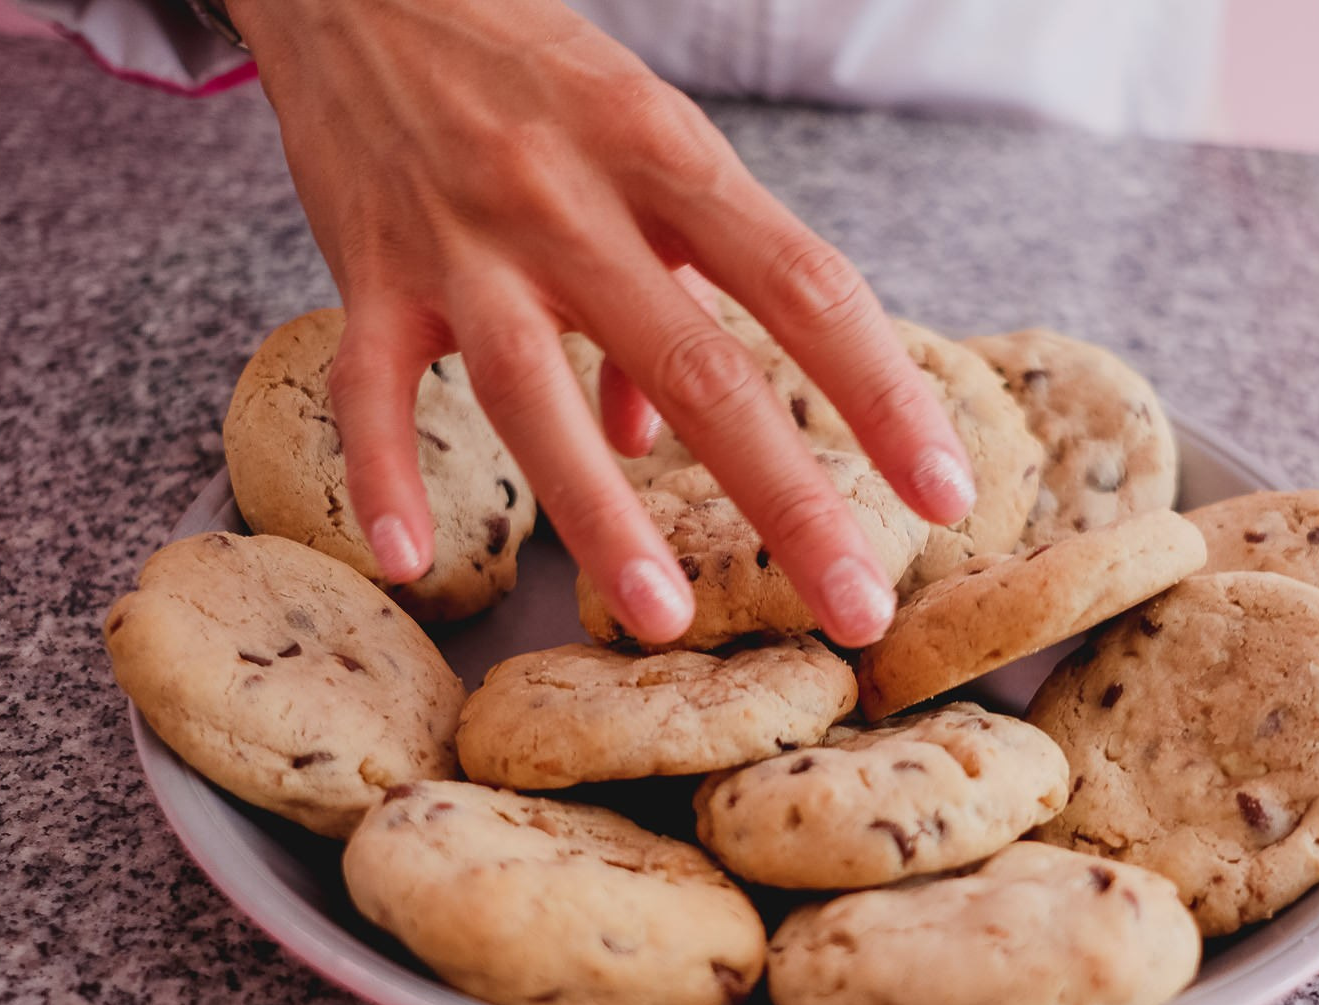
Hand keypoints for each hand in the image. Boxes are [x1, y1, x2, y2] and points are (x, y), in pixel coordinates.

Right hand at [225, 0, 974, 645]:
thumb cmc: (531, 71)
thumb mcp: (634, 137)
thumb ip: (675, 272)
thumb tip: (659, 436)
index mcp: (669, 156)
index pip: (807, 287)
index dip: (886, 394)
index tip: (949, 493)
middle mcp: (576, 200)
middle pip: (702, 369)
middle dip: (789, 500)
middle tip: (858, 609)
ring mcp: (467, 242)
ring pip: (537, 395)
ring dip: (605, 517)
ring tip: (666, 618)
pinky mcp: (368, 272)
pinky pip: (368, 388)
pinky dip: (383, 474)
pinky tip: (413, 562)